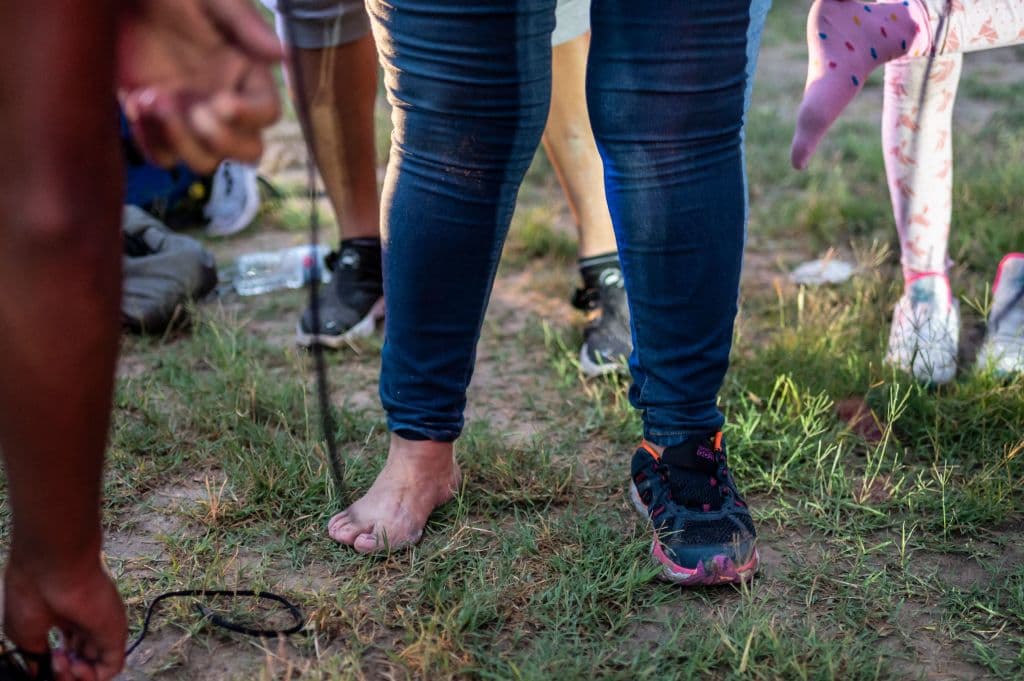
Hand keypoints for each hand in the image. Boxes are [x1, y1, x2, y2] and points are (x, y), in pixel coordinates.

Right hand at [3, 554, 126, 680]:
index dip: (55, 663)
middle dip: (64, 671)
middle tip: (53, 660)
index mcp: (66, 619)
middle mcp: (86, 624)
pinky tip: (76, 666)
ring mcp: (101, 628)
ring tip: (62, 662)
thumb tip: (41, 671)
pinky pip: (112, 667)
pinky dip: (92, 677)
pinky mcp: (115, 633)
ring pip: (96, 668)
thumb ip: (37, 655)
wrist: (53, 568)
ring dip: (75, 676)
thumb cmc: (32, 593)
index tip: (44, 658)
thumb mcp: (26, 632)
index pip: (69, 650)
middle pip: (82, 660)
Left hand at [117, 0, 282, 172]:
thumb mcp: (216, 0)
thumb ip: (247, 26)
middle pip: (246, 151)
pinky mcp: (157, 124)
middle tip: (195, 110)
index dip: (249, 116)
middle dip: (222, 140)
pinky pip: (162, 156)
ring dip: (181, 140)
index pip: (267, 114)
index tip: (222, 101)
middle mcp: (226, 105)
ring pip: (204, 162)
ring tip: (153, 98)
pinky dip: (150, 139)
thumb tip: (283, 54)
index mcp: (248, 77)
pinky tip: (137, 101)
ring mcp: (192, 119)